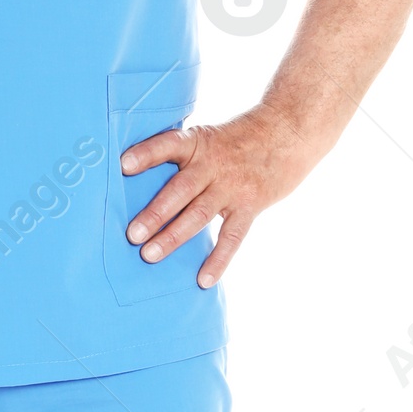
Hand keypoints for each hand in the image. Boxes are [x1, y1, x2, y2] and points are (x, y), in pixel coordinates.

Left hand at [121, 105, 327, 285]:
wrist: (289, 131)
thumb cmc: (238, 137)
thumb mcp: (208, 135)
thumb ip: (182, 156)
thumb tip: (139, 182)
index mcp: (197, 142)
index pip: (169, 144)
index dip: (147, 154)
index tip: (123, 164)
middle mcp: (213, 164)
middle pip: (180, 190)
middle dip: (155, 213)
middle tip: (131, 234)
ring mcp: (233, 186)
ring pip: (199, 214)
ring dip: (173, 236)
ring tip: (150, 255)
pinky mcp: (251, 204)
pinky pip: (232, 236)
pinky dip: (218, 259)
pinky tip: (203, 280)